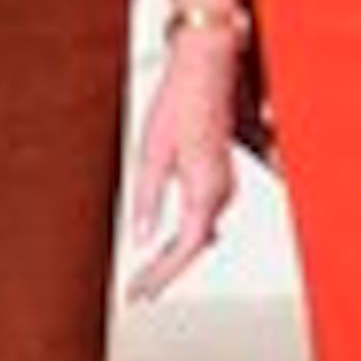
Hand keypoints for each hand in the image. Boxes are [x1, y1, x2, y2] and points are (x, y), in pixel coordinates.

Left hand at [125, 35, 241, 301]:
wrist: (206, 66)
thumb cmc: (178, 102)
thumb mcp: (151, 153)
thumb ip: (148, 199)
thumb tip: (142, 239)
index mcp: (206, 190)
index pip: (185, 249)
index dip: (161, 276)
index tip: (138, 294)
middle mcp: (222, 192)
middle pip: (193, 246)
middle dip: (164, 272)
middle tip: (136, 292)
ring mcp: (225, 184)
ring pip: (200, 234)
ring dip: (175, 256)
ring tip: (147, 278)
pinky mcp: (220, 176)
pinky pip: (204, 218)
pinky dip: (186, 237)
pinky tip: (169, 247)